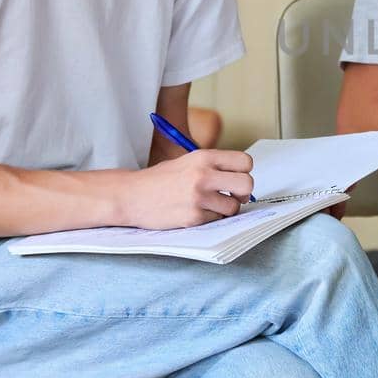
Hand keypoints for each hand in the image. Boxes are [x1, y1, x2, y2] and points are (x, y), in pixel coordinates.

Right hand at [123, 149, 254, 228]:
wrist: (131, 195)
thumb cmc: (160, 179)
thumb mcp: (187, 162)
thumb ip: (213, 167)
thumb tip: (241, 179)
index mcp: (204, 157)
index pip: (245, 162)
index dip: (244, 172)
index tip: (235, 179)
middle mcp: (203, 175)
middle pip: (246, 184)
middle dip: (243, 193)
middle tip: (233, 196)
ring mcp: (198, 197)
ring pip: (233, 207)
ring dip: (225, 209)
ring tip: (208, 205)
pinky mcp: (193, 217)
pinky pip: (216, 220)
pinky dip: (209, 218)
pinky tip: (194, 212)